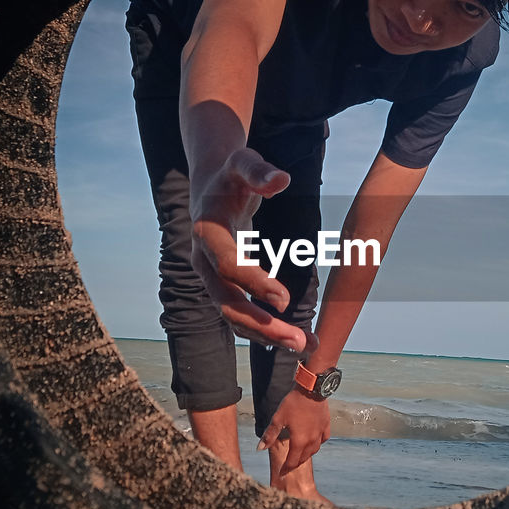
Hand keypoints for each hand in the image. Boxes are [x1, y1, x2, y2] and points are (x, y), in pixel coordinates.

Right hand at [190, 147, 318, 351]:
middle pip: (227, 303)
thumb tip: (281, 180)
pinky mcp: (224, 286)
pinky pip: (243, 314)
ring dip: (268, 335)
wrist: (210, 188)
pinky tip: (299, 338)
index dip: (253, 283)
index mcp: (207, 232)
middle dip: (262, 325)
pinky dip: (268, 329)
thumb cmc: (231, 175)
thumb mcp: (243, 162)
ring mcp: (211, 278)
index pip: (228, 265)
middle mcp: (203, 261)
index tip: (284, 299)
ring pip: (234, 317)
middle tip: (297, 341)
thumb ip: (259, 172)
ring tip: (305, 346)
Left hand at [257, 387, 329, 474]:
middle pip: (304, 458)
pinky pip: (323, 439)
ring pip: (314, 450)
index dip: (286, 468)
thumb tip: (260, 448)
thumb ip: (270, 435)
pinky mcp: (326, 425)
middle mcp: (312, 441)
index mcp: (299, 441)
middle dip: (296, 463)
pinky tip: (314, 441)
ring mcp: (320, 433)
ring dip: (307, 454)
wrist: (312, 390)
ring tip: (300, 455)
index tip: (282, 473)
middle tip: (290, 465)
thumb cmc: (294, 403)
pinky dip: (318, 443)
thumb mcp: (278, 419)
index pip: (292, 461)